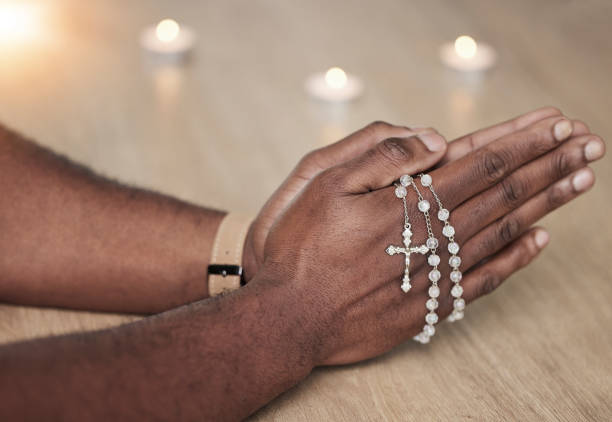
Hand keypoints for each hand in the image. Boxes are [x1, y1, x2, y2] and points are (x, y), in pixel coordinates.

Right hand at [254, 113, 604, 364]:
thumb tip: (434, 138)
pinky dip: (517, 258)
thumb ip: (381, 156)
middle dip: (550, 164)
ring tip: (580, 181)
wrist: (290, 318)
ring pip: (505, 231)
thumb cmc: (300, 248)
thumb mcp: (322, 182)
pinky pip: (486, 278)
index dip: (523, 141)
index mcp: (409, 202)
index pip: (482, 162)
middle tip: (588, 146)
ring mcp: (436, 274)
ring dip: (546, 203)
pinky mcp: (430, 304)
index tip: (558, 124)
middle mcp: (433, 236)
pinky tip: (540, 242)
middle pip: (504, 193)